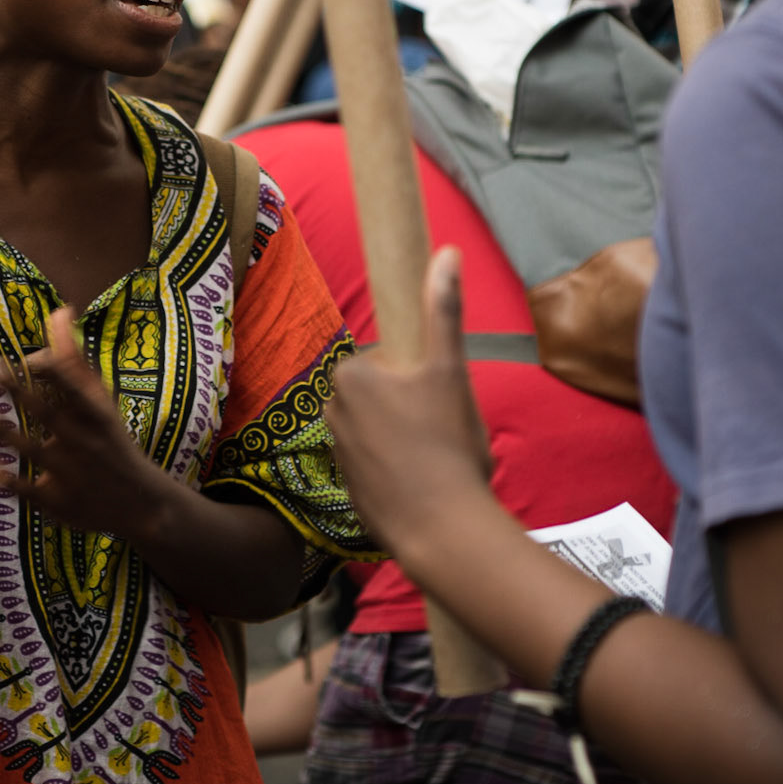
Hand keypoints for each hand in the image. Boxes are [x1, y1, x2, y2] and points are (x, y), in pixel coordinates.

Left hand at [0, 306, 164, 538]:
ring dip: (1, 430)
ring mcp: (71, 472)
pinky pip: (28, 489)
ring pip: (31, 449)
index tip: (19, 357)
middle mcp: (83, 439)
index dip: (43, 365)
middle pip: (46, 409)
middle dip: (15, 388)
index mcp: (95, 413)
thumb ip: (75, 360)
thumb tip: (60, 311)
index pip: (70, 380)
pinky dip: (6, 479)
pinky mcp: (59, 501)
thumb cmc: (111, 443)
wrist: (140, 503)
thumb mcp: (100, 403)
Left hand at [325, 248, 495, 576]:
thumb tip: (447, 252)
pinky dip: (397, 470)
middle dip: (413, 407)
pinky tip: (423, 484)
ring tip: (436, 460)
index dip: (420, 376)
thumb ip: (444, 310)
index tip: (438, 401)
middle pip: (384, 394)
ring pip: (381, 429)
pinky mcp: (347, 488)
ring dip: (406, 439)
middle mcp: (332, 411)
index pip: (389, 360)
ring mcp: (337, 453)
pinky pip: (376, 464)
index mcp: (350, 376)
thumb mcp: (450, 371)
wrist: (440, 531)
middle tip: (443, 429)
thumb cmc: (446, 446)